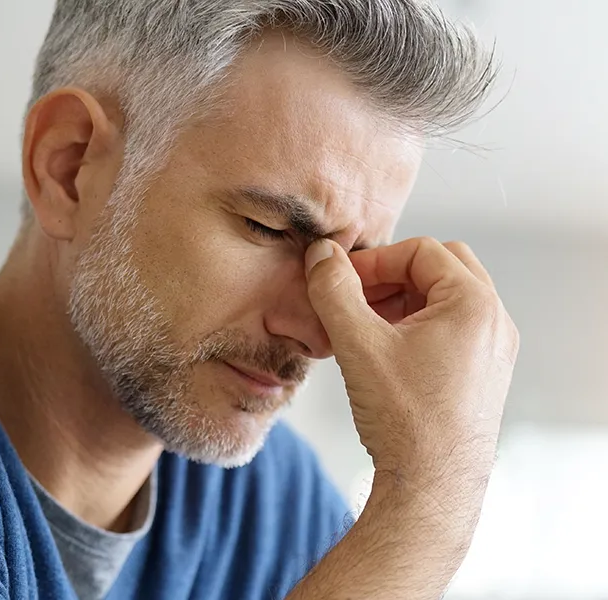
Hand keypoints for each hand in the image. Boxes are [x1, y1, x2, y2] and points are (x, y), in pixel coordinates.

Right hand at [305, 237, 518, 505]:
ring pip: (445, 299)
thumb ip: (335, 290)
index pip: (421, 251)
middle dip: (392, 276)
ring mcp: (493, 350)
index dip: (373, 261)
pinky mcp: (483, 374)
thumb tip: (321, 254)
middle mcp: (494, 322)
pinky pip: (450, 329)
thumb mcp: (358, 344)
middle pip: (440, 267)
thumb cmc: (403, 419)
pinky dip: (415, 326)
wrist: (431, 487)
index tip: (339, 281)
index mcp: (474, 304)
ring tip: (362, 327)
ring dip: (401, 300)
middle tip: (355, 298)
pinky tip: (382, 352)